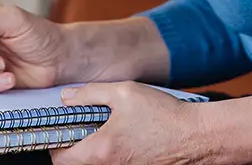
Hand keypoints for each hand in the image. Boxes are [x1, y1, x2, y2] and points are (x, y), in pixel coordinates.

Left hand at [49, 82, 205, 164]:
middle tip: (80, 125)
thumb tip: (67, 98)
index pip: (59, 158)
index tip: (59, 127)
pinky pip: (112, 163)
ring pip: (94, 164)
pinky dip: (110, 151)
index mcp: (101, 150)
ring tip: (103, 127)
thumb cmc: (164, 115)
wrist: (196, 136)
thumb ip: (90, 94)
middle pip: (76, 163)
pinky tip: (122, 135)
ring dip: (92, 148)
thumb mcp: (124, 93)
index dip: (54, 142)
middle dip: (73, 145)